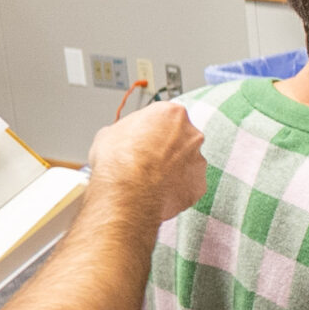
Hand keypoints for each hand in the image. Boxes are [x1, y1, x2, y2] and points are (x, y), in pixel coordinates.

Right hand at [87, 103, 205, 217]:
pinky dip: (177, 187)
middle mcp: (191, 134)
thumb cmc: (118, 163)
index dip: (152, 129)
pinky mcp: (200, 184)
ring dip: (173, 167)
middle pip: (180, 138)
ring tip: (151, 178)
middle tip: (147, 158)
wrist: (128, 195)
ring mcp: (199, 160)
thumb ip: (125, 130)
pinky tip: (159, 190)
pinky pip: (188, 184)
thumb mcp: (108, 134)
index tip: (144, 137)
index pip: (165, 117)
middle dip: (166, 147)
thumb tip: (123, 136)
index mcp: (171, 114)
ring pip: (186, 161)